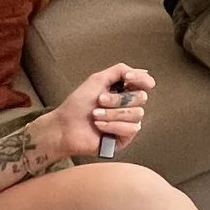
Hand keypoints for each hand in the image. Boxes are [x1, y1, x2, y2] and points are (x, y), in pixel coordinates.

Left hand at [38, 63, 156, 160]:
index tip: (127, 78)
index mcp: (123, 91)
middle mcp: (128, 106)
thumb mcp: (97, 80)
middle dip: (117, 99)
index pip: (144, 83)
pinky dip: (112, 126)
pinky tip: (99, 126)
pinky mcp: (125, 138)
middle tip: (100, 100)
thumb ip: (120, 71)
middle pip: (141, 98)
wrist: (65, 126)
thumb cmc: (78, 104)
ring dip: (112, 113)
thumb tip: (143, 72)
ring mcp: (128, 122)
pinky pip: (131, 129)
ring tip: (95, 116)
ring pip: (136, 114)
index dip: (140, 79)